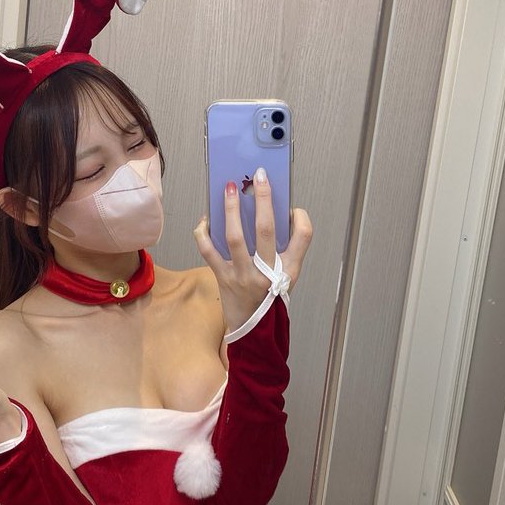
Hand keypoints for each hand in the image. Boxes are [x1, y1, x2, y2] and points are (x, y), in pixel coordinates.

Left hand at [193, 170, 312, 332]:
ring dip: (231, 210)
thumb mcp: (290, 273)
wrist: (252, 328)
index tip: (293, 204)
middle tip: (258, 176)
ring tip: (230, 188)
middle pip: (265, 230)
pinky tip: (206, 218)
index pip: (301, 236)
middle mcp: (265, 271)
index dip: (300, 217)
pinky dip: (204, 232)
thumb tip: (289, 213)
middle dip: (262, 199)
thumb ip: (295, 244)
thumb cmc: (270, 296)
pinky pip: (208, 250)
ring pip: (234, 237)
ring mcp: (241, 274)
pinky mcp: (221, 277)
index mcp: (286, 268)